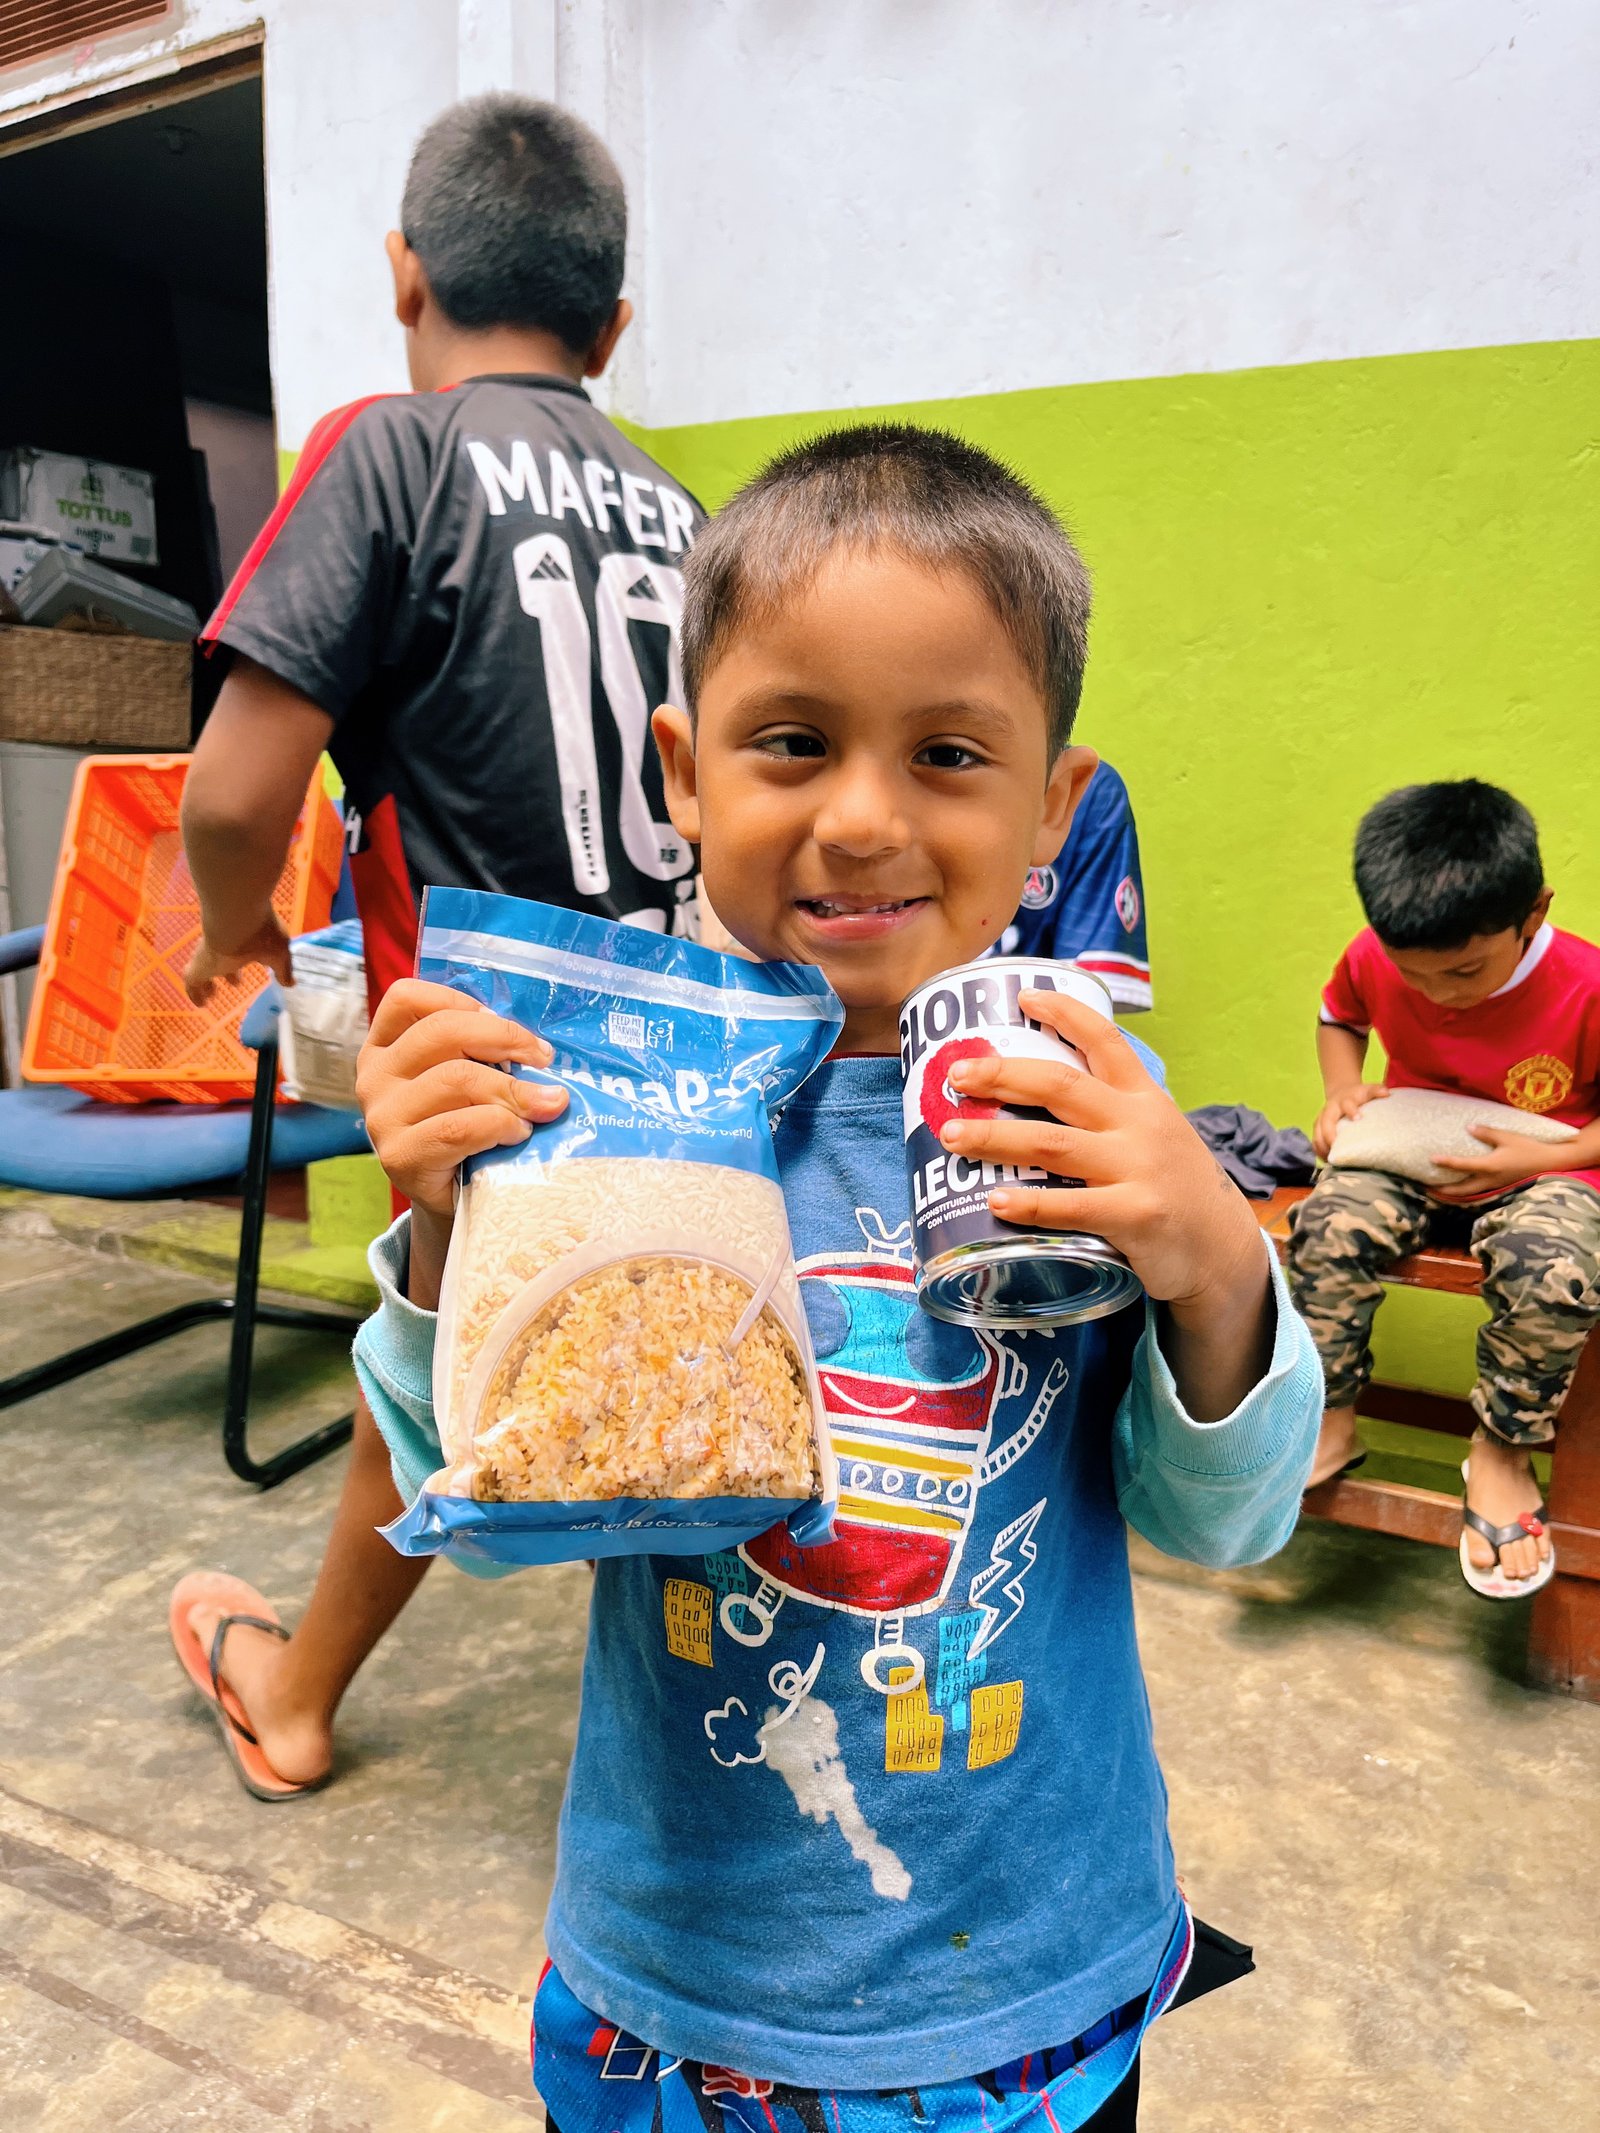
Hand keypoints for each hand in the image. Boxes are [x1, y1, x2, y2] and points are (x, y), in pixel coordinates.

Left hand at [183, 913, 292, 1004]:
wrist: (237, 919)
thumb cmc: (262, 933)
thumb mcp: (279, 954)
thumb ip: (283, 970)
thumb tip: (290, 983)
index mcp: (243, 942)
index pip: (242, 952)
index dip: (250, 960)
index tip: (252, 969)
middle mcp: (224, 946)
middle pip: (224, 959)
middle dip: (229, 971)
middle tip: (236, 982)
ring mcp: (209, 955)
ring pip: (204, 969)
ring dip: (208, 983)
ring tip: (211, 996)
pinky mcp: (198, 965)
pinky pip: (192, 982)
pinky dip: (195, 993)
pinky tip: (201, 1004)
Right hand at [356, 979, 567, 1221]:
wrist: (452, 1201)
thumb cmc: (467, 1130)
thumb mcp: (467, 1081)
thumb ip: (483, 1053)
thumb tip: (539, 1046)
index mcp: (385, 1047)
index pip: (407, 998)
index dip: (459, 1000)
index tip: (499, 1020)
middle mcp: (374, 1077)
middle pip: (442, 1032)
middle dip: (504, 1039)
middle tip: (544, 1058)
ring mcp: (382, 1118)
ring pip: (457, 1079)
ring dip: (514, 1090)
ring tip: (543, 1106)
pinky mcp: (399, 1157)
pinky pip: (460, 1127)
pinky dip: (500, 1125)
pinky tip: (518, 1133)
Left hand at [939, 989, 1264, 1311]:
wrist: (1223, 1251)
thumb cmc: (1173, 1189)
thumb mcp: (1155, 1134)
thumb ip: (1111, 1114)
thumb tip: (1037, 1096)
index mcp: (1144, 1099)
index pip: (1105, 1041)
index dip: (1065, 1013)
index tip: (1023, 996)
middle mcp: (1140, 1125)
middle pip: (1061, 1087)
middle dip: (1003, 1074)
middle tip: (956, 1074)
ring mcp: (1138, 1169)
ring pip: (1053, 1144)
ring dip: (996, 1136)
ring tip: (951, 1135)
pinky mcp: (1137, 1216)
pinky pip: (1073, 1206)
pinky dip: (1031, 1203)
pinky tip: (996, 1202)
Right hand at [1312, 1081, 1388, 1159]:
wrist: (1341, 1092)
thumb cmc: (1357, 1096)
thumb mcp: (1368, 1090)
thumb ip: (1376, 1090)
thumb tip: (1386, 1093)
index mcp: (1344, 1100)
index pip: (1347, 1104)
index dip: (1351, 1111)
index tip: (1358, 1119)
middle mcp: (1330, 1109)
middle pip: (1326, 1122)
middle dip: (1329, 1136)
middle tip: (1337, 1149)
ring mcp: (1322, 1118)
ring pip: (1317, 1132)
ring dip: (1322, 1146)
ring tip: (1331, 1159)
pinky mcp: (1318, 1126)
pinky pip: (1315, 1139)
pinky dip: (1319, 1150)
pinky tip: (1325, 1160)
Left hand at [1431, 1126, 1549, 1200]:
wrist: (1551, 1163)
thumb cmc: (1530, 1148)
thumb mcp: (1508, 1137)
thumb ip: (1487, 1133)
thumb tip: (1468, 1128)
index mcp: (1490, 1166)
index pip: (1462, 1165)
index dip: (1446, 1162)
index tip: (1431, 1159)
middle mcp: (1490, 1180)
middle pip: (1461, 1190)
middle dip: (1443, 1191)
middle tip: (1427, 1189)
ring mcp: (1496, 1186)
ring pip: (1470, 1194)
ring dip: (1453, 1194)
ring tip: (1439, 1191)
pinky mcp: (1501, 1187)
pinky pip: (1479, 1192)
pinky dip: (1467, 1193)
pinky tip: (1462, 1188)